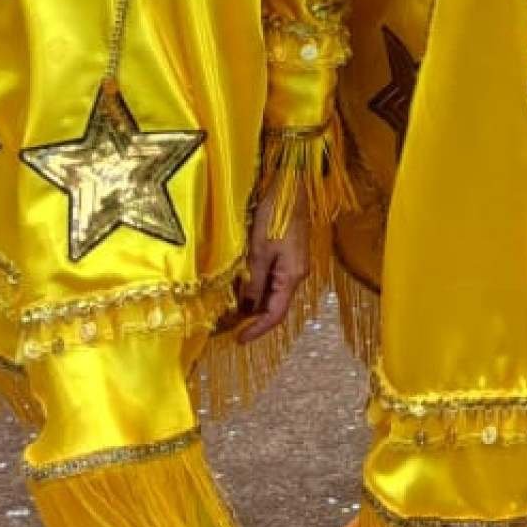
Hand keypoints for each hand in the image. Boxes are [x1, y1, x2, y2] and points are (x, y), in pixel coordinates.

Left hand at [224, 196, 311, 343]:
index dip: (258, 329)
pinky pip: (273, 280)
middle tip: (229, 327)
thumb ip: (254, 280)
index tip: (239, 339)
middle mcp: (296, 274)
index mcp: (292, 276)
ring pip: (274, 293)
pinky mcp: (288, 255)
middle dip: (254, 319)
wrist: (290, 186)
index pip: (276, 314)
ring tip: (231, 311)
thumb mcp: (259, 250)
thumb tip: (247, 307)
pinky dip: (257, 288)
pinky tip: (242, 287)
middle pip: (276, 305)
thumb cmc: (274, 215)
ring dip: (255, 303)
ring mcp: (293, 264)